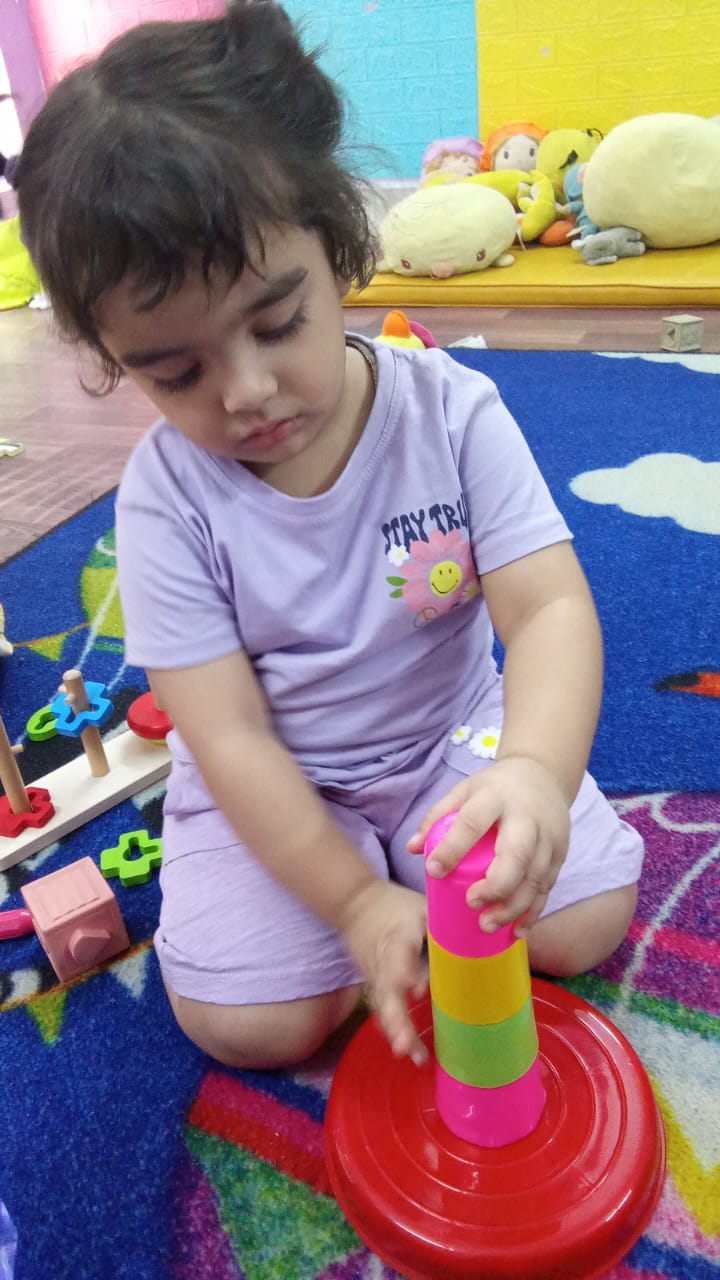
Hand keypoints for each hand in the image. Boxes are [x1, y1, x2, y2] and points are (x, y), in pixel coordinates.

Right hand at [337, 880, 428, 1065]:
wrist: (354, 905)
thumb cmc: (395, 906)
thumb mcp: (420, 906)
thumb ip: (441, 927)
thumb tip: (473, 945)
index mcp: (397, 936)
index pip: (398, 953)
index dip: (405, 970)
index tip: (416, 988)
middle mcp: (383, 962)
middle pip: (388, 992)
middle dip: (398, 1020)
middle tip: (407, 1045)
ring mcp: (376, 977)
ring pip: (384, 1008)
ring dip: (398, 1033)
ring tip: (417, 1057)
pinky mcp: (376, 987)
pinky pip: (384, 1011)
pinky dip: (396, 1032)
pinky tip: (411, 1053)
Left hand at [407, 756, 569, 933]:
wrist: (545, 776)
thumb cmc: (496, 788)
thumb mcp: (465, 790)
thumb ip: (437, 816)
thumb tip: (412, 848)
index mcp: (496, 797)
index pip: (473, 822)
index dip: (453, 847)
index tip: (434, 870)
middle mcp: (527, 817)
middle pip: (516, 855)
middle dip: (495, 885)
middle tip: (471, 903)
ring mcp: (549, 837)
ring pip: (536, 877)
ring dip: (513, 906)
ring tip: (487, 924)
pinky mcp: (560, 854)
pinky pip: (548, 887)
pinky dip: (533, 911)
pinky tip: (516, 930)